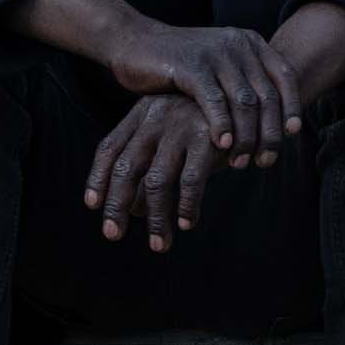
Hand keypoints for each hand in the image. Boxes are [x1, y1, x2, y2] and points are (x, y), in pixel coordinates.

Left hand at [85, 93, 224, 247]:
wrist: (251, 100)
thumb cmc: (208, 121)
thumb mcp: (174, 130)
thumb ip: (152, 159)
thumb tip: (129, 209)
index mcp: (143, 112)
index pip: (109, 147)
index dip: (98, 178)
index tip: (93, 205)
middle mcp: (157, 116)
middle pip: (126, 167)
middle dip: (116, 205)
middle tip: (113, 234)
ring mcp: (182, 126)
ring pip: (156, 182)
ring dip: (156, 218)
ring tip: (159, 245)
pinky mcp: (209, 138)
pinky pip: (190, 182)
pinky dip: (186, 207)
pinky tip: (186, 223)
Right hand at [101, 17, 300, 163]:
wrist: (135, 42)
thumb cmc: (181, 65)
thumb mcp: (219, 68)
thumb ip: (243, 85)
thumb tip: (274, 122)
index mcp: (251, 43)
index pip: (285, 76)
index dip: (292, 106)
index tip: (293, 134)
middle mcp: (238, 45)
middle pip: (267, 95)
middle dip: (270, 132)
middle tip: (267, 160)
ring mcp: (216, 53)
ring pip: (244, 102)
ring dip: (246, 136)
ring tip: (242, 161)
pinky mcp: (191, 65)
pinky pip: (214, 101)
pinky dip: (222, 125)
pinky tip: (222, 145)